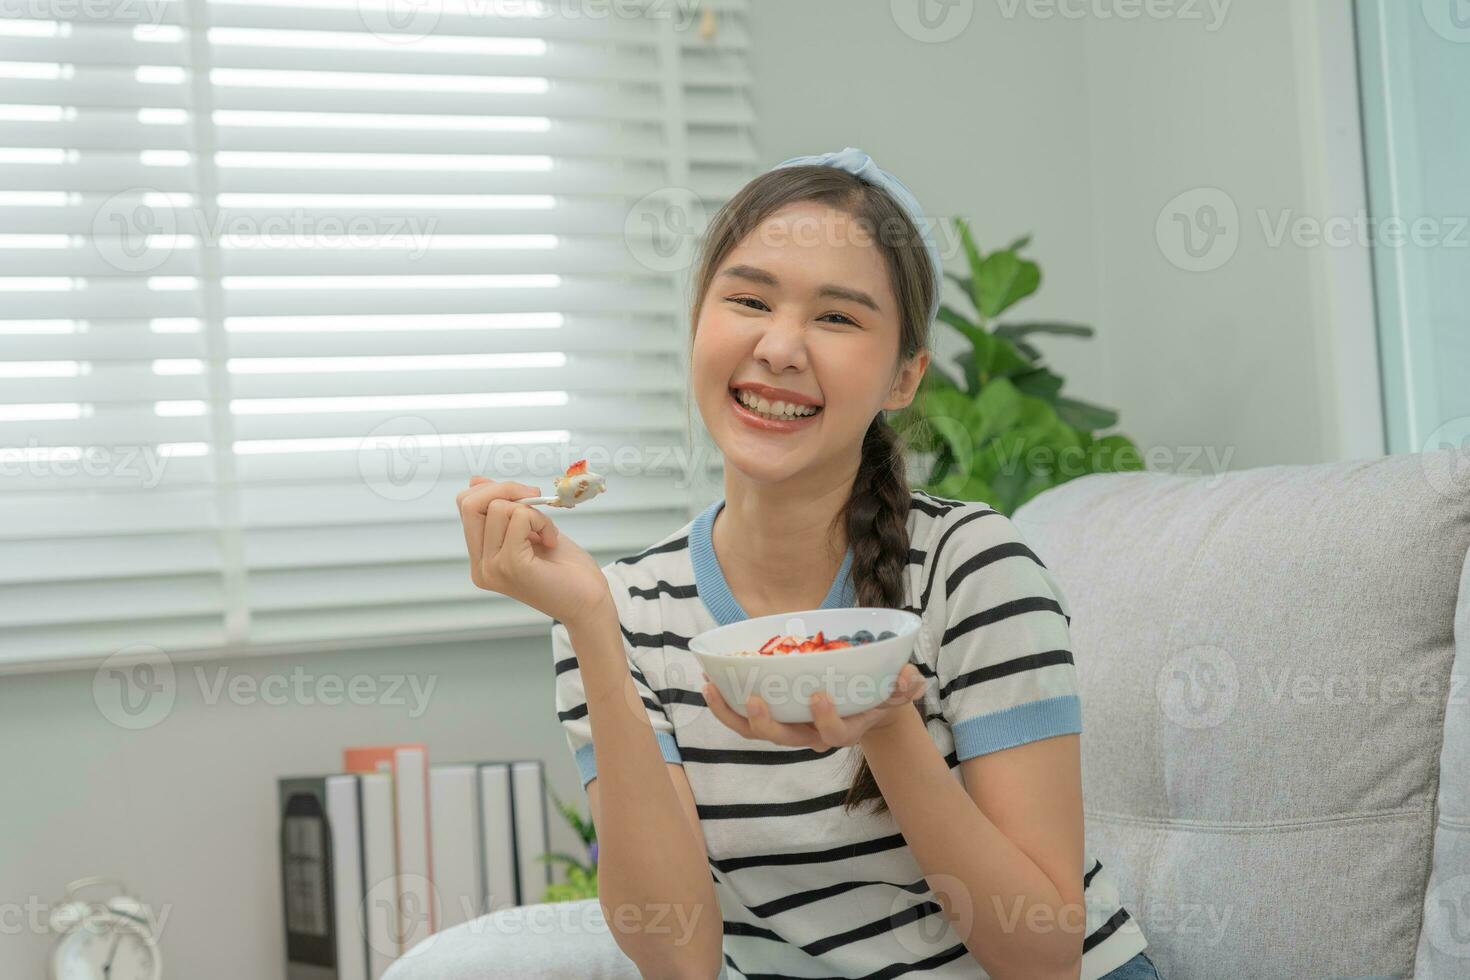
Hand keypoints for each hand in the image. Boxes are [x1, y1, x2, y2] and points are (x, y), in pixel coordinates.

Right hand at [457, 475, 611, 627]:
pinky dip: (541, 520)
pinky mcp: (511, 566)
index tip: (525, 499)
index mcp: (481, 558)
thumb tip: (476, 481)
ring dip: (532, 511)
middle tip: (536, 500)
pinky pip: (519, 517)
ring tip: (547, 533)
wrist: (589, 602)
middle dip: (507, 489)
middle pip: (470, 504)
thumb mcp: (530, 530)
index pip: (466, 506)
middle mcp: (480, 566)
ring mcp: (492, 568)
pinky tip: (551, 539)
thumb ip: (503, 509)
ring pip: (497, 507)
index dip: (494, 490)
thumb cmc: (565, 569)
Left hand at [700, 663, 925, 749]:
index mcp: (843, 729)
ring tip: (710, 687)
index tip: (818, 695)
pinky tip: (710, 683)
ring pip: (756, 732)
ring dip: (731, 713)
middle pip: (784, 739)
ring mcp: (790, 728)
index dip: (824, 720)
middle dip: (766, 722)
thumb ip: (906, 686)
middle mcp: (812, 735)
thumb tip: (912, 678)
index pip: (832, 735)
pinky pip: (744, 719)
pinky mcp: (774, 717)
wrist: (866, 704)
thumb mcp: (898, 689)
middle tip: (754, 697)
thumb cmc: (880, 692)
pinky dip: (725, 705)